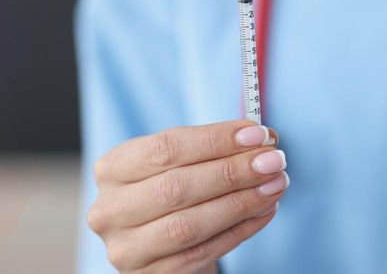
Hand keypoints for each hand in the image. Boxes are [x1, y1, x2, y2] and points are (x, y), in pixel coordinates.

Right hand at [88, 120, 288, 272]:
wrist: (164, 246)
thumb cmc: (177, 193)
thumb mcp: (183, 164)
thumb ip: (214, 149)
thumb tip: (261, 136)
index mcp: (113, 168)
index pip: (164, 148)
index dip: (214, 140)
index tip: (257, 134)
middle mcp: (110, 209)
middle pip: (176, 187)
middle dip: (232, 172)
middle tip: (274, 161)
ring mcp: (127, 248)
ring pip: (188, 225)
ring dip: (240, 203)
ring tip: (275, 185)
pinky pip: (202, 252)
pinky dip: (240, 230)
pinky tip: (265, 211)